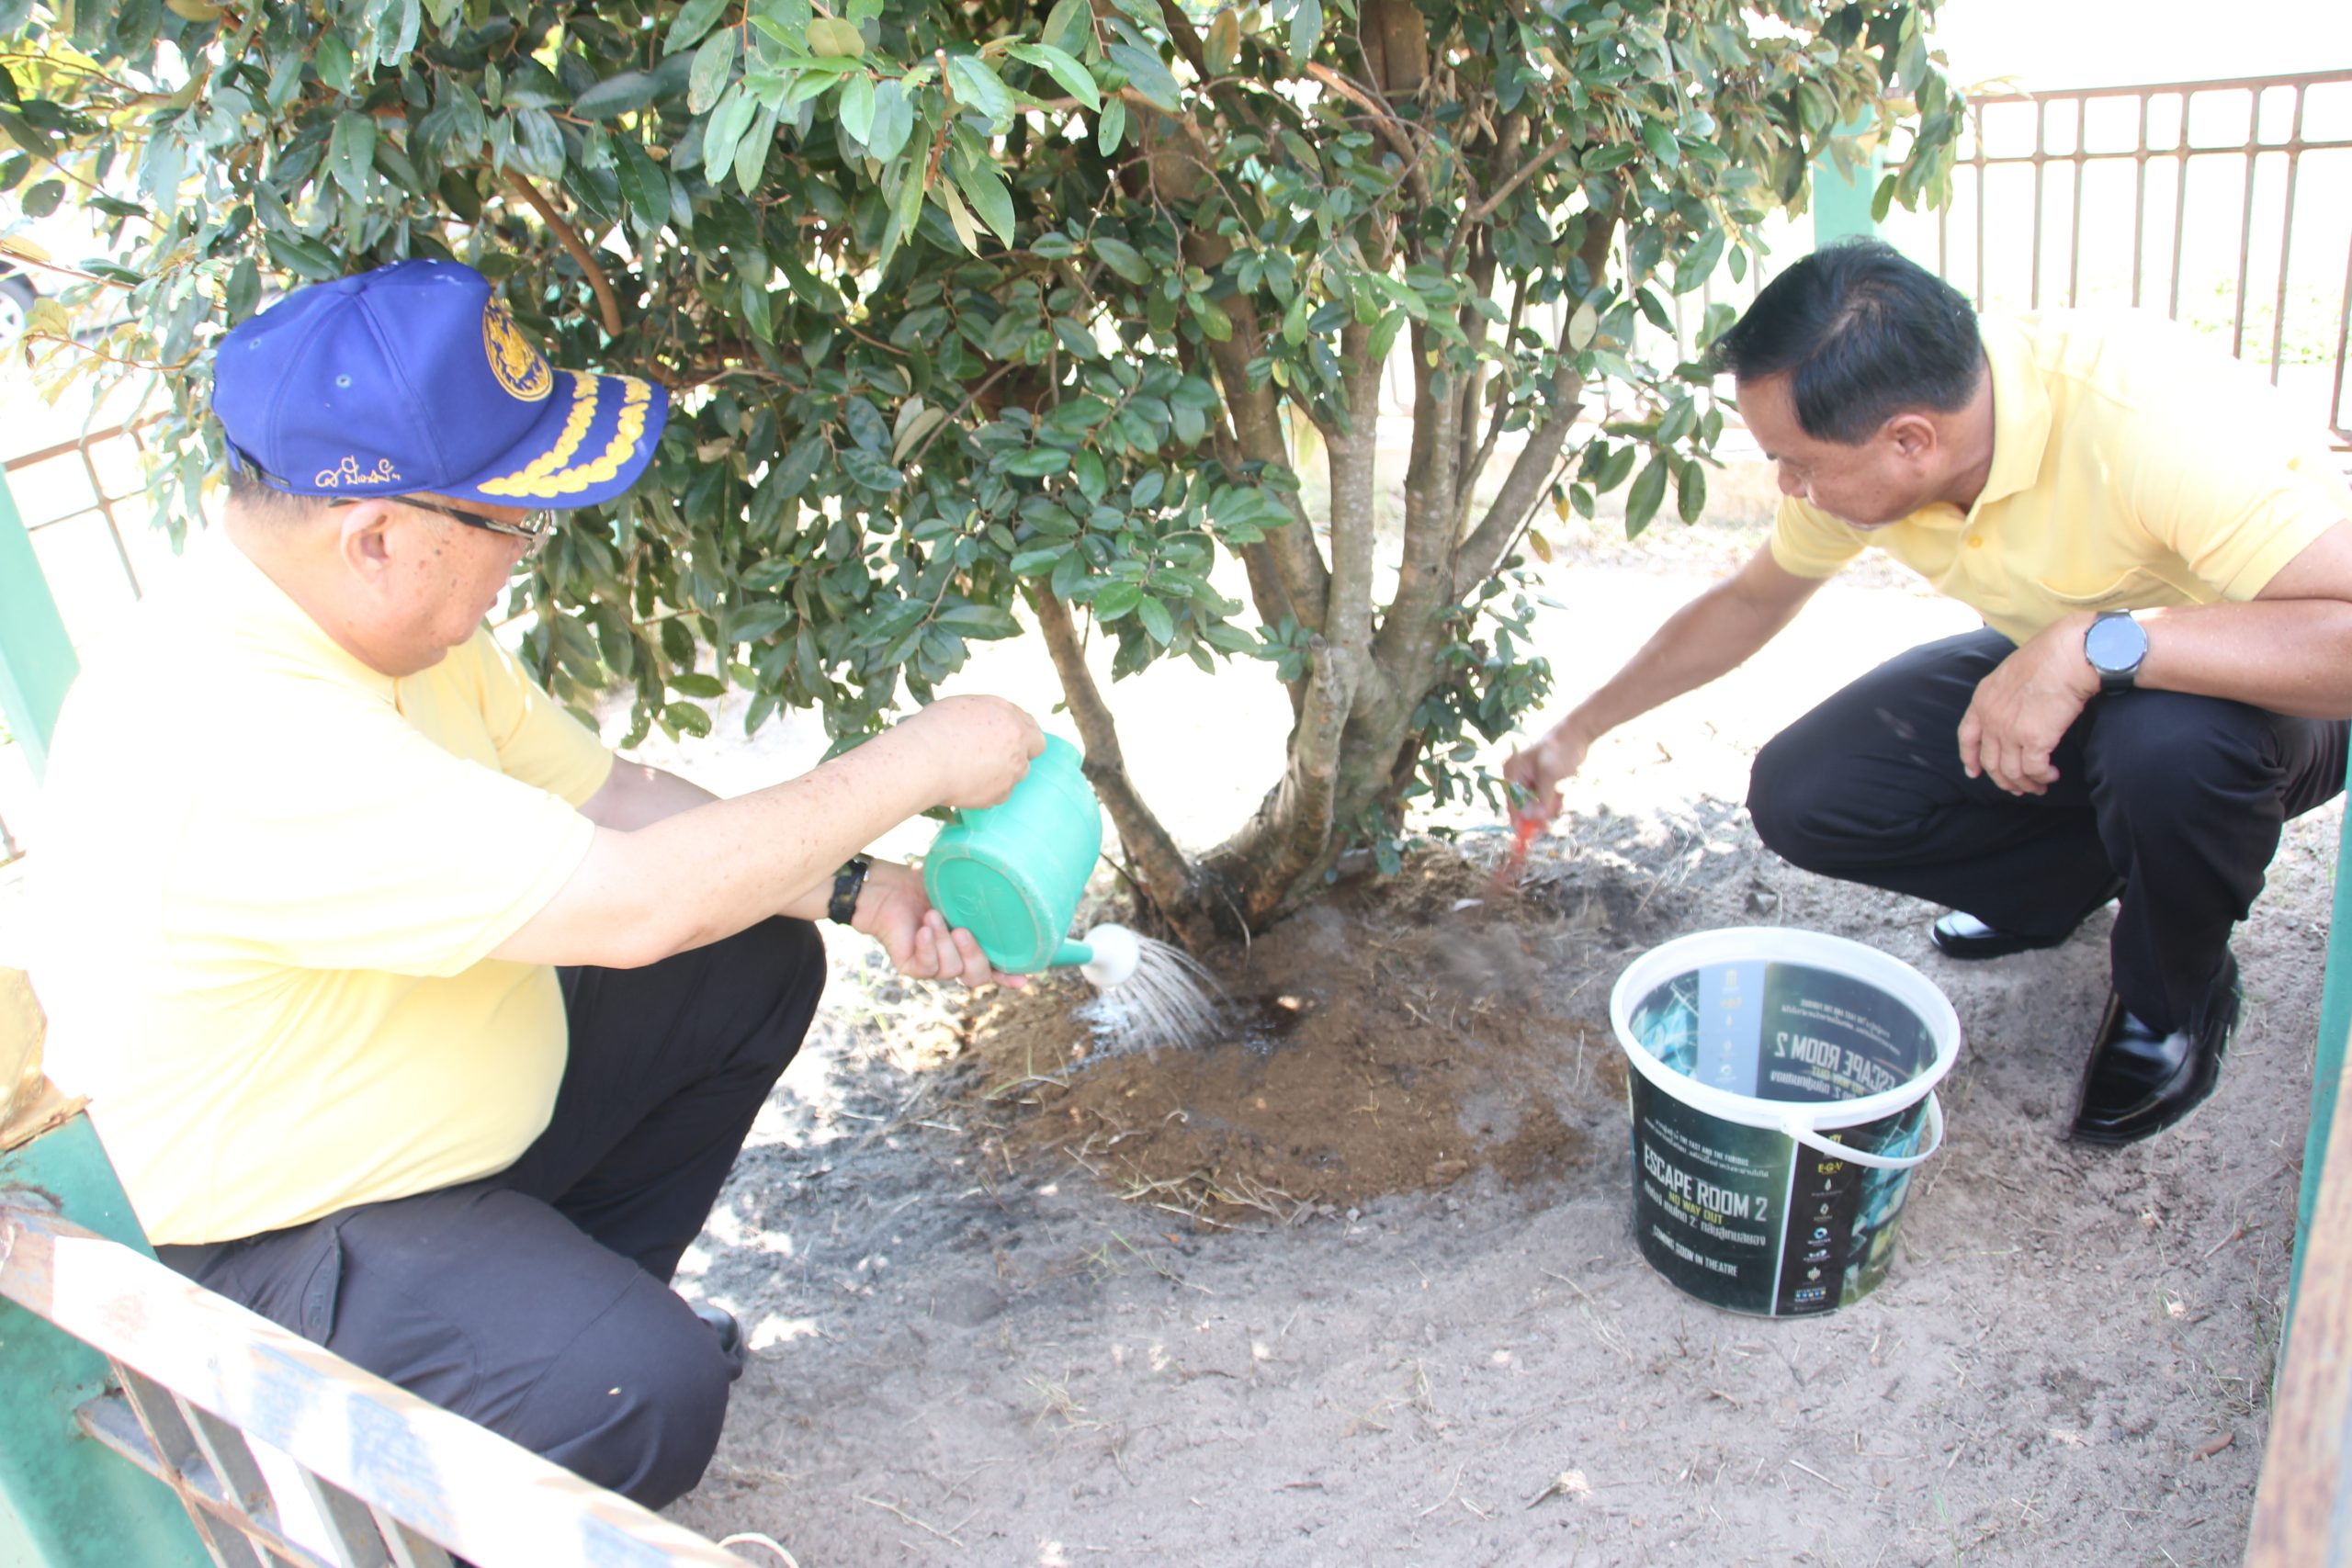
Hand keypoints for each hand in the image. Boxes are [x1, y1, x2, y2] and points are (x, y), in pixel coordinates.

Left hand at [850, 860, 1025, 988]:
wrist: (887, 886)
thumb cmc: (925, 884)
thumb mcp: (961, 889)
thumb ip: (984, 895)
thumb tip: (1011, 879)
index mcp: (972, 944)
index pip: (997, 967)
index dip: (1010, 975)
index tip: (1023, 979)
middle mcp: (955, 959)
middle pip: (977, 978)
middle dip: (975, 957)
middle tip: (963, 931)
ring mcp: (934, 966)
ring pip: (951, 970)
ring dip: (944, 942)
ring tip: (932, 915)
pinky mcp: (912, 968)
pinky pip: (927, 967)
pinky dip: (928, 947)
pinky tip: (923, 929)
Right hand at [898, 695, 1045, 809]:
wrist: (923, 759)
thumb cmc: (934, 728)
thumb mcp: (963, 706)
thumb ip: (988, 714)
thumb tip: (993, 723)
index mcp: (1009, 716)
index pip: (1030, 726)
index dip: (1020, 733)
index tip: (1010, 739)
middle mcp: (1017, 742)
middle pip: (1033, 750)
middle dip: (1020, 753)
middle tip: (999, 756)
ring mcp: (1012, 771)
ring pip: (1016, 774)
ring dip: (1002, 773)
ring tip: (972, 770)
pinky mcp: (1000, 794)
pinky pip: (1000, 794)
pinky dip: (988, 791)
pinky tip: (966, 784)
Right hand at [1503, 718, 1594, 823]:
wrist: (1576, 735)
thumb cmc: (1560, 750)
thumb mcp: (1549, 774)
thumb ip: (1542, 796)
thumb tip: (1536, 817)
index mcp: (1512, 772)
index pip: (1511, 801)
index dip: (1518, 818)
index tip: (1524, 834)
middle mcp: (1517, 777)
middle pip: (1522, 805)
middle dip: (1535, 813)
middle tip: (1548, 823)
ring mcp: (1529, 780)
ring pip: (1534, 805)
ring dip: (1546, 808)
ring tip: (1559, 801)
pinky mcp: (1541, 782)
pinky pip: (1542, 800)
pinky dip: (1551, 803)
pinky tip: (1560, 797)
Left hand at [1957, 616, 2099, 794]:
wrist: (2068, 655)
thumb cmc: (2049, 657)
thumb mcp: (2010, 673)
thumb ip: (2004, 697)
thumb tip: (2015, 713)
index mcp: (1982, 700)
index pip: (1967, 737)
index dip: (1970, 758)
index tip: (1974, 772)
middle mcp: (1991, 719)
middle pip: (1990, 762)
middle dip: (2003, 780)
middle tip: (2018, 787)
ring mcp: (2010, 731)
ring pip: (2011, 772)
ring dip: (2025, 784)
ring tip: (2040, 785)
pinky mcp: (2034, 740)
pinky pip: (2033, 770)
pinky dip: (2042, 777)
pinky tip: (2051, 775)